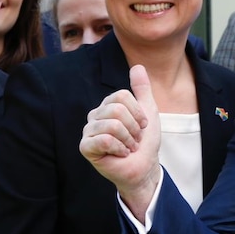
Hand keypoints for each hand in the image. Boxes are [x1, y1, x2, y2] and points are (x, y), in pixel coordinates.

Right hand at [80, 65, 161, 220]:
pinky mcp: (86, 147)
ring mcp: (88, 131)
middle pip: (117, 110)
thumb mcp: (148, 112)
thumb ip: (142, 90)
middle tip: (135, 139)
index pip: (122, 96)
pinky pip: (103, 139)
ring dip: (128, 139)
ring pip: (112, 125)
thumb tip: (138, 66)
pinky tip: (120, 154)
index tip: (142, 126)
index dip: (138, 113)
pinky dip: (119, 148)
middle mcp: (95, 116)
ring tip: (128, 147)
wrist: (144, 167)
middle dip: (134, 128)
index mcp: (107, 105)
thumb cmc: (145, 142)